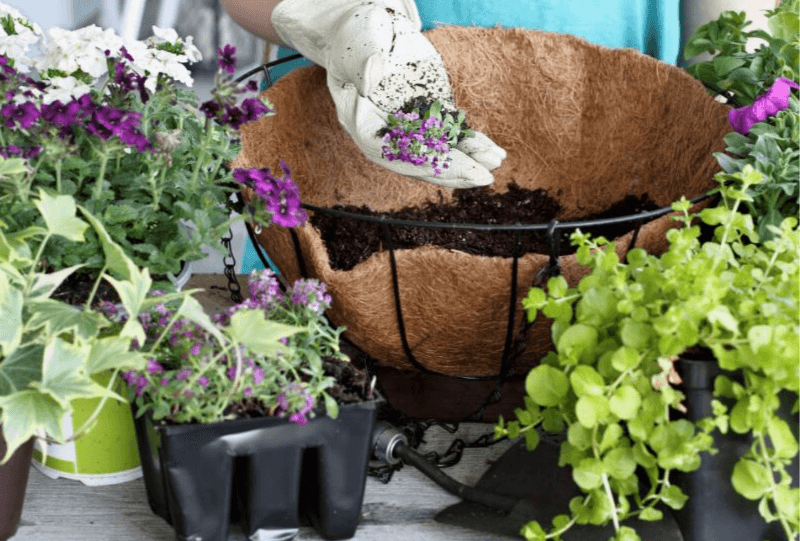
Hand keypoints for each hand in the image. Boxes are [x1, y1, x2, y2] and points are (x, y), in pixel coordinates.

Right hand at [272, 0, 505, 187]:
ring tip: (494, 161)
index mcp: (362, 122)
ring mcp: (413, 129)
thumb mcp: (357, 44)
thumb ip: (361, 62)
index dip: (418, 159)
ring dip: (469, 160)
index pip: (391, 149)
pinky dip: (472, 145)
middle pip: (420, 160)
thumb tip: (371, 74)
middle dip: (451, 169)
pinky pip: (453, 138)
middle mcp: (388, 134)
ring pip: (441, 153)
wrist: (374, 32)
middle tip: (482, 177)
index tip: (444, 162)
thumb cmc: (360, 35)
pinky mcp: (432, 120)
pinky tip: (493, 153)